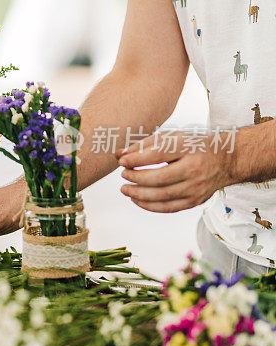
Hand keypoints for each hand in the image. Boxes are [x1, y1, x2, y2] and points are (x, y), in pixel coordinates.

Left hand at [118, 131, 233, 212]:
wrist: (227, 160)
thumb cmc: (194, 146)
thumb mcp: (172, 137)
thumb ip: (144, 145)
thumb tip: (119, 155)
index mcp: (188, 148)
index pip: (158, 154)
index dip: (136, 159)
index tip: (121, 161)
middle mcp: (195, 169)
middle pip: (159, 179)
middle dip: (136, 178)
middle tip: (123, 175)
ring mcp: (197, 188)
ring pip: (162, 196)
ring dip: (138, 194)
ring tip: (124, 189)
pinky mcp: (196, 200)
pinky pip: (168, 208)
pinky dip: (149, 206)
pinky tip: (136, 199)